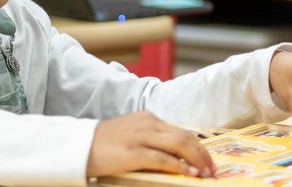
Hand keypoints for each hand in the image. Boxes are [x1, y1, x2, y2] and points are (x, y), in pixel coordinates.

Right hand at [86, 111, 215, 178]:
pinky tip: (189, 174)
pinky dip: (179, 167)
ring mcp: (140, 136)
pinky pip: (163, 159)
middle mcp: (147, 123)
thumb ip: (151, 140)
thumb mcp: (131, 135)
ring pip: (179, 144)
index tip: (208, 161)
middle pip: (185, 136)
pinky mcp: (133, 152)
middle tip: (213, 170)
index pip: (181, 131)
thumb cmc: (104, 144)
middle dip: (202, 154)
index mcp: (148, 117)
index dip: (198, 147)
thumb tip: (176, 158)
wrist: (79, 146)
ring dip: (196, 160)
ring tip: (205, 173)